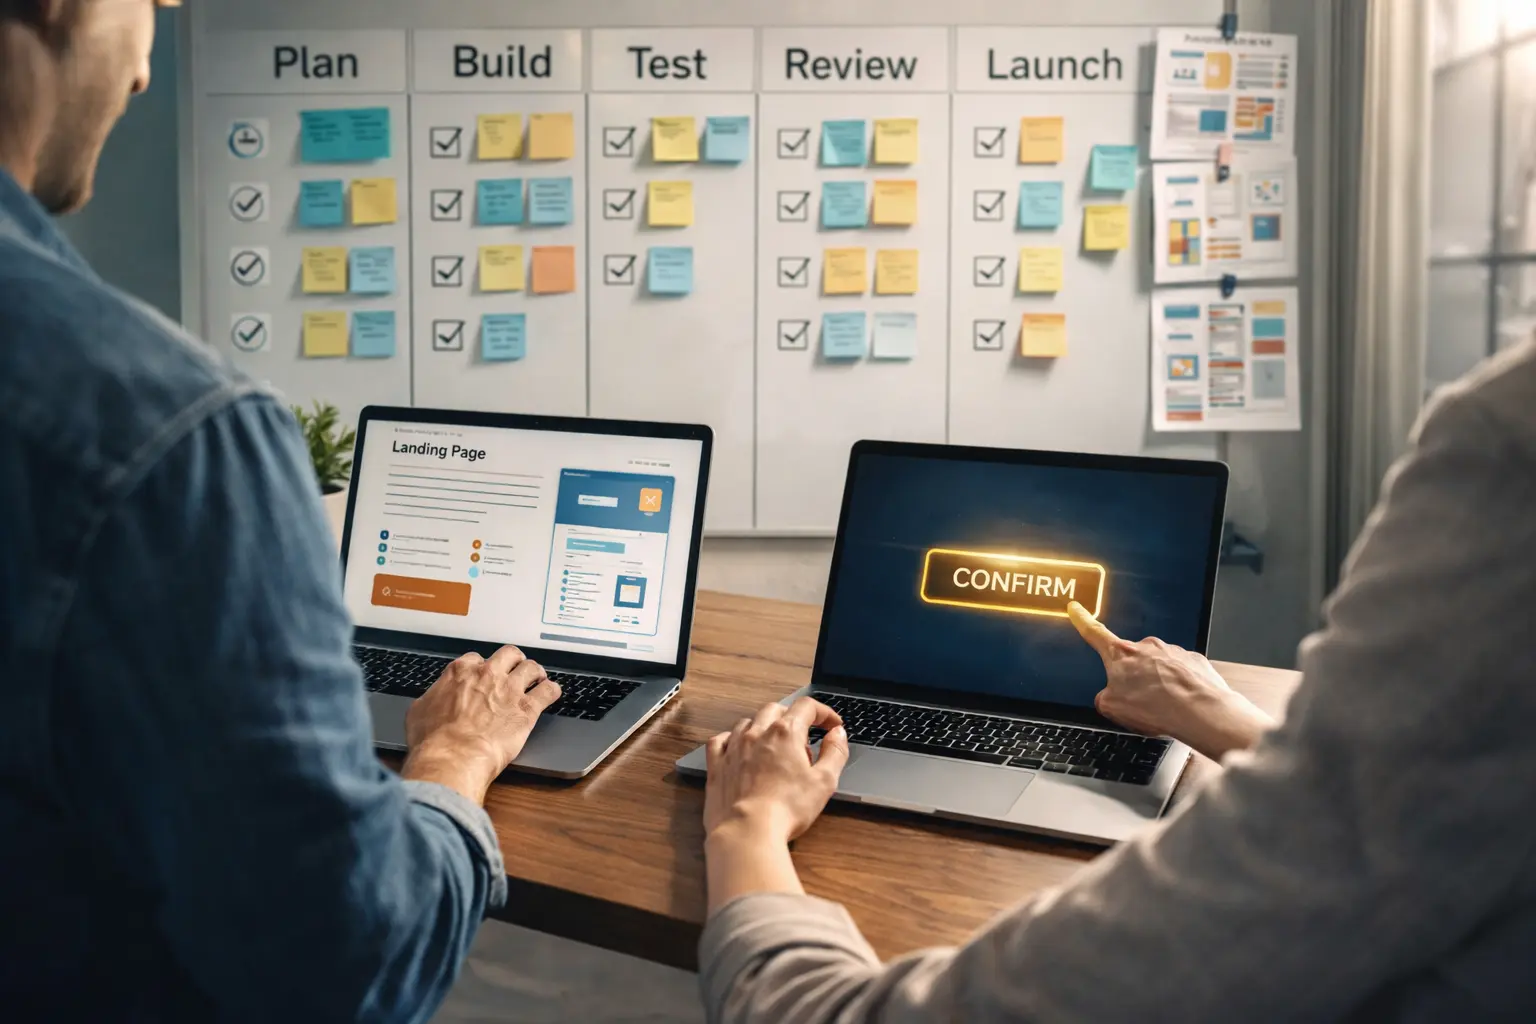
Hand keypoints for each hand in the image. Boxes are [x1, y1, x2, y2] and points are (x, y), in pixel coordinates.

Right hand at [400, 646, 560, 802]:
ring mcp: (510, 690)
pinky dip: (552, 690)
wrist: (453, 757)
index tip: (484, 675)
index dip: (482, 667)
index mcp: (461, 672)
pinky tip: (551, 693)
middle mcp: (488, 675)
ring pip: (531, 667)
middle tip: (515, 670)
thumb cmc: (433, 740)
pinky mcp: (527, 709)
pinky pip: (548, 691)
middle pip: (508, 655)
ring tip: (537, 678)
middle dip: (513, 661)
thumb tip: (431, 700)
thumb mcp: (418, 711)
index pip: (476, 658)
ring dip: (535, 672)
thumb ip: (432, 698)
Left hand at [704, 698, 848, 846]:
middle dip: (793, 716)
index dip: (823, 712)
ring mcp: (734, 747)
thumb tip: (838, 734)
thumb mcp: (824, 781)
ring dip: (764, 726)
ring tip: (775, 746)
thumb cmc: (786, 809)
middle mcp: (758, 734)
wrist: (747, 831)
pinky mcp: (717, 765)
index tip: (831, 724)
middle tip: (805, 736)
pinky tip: (739, 747)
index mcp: (786, 733)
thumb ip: (835, 753)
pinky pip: (720, 740)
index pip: (807, 707)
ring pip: (748, 722)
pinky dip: (732, 738)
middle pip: (776, 709)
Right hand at [1067, 602, 1272, 761]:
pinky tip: (1182, 704)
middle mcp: (1146, 646)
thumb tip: (1110, 696)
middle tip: (1140, 702)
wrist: (1200, 711)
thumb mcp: (1113, 708)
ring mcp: (1172, 651)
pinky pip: (1181, 673)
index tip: (1077, 609)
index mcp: (1120, 654)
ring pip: (1158, 668)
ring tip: (1164, 707)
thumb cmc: (1156, 707)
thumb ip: (1105, 697)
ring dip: (1159, 684)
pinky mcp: (1194, 661)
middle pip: (1132, 660)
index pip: (1095, 633)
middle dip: (1134, 678)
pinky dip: (1180, 687)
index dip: (1083, 620)